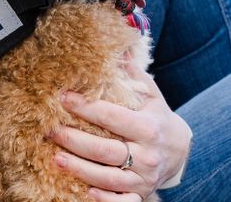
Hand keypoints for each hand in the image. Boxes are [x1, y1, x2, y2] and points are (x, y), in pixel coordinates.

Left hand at [47, 59, 191, 200]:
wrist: (180, 153)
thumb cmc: (156, 118)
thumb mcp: (150, 94)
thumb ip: (133, 72)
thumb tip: (118, 45)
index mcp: (148, 127)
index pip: (111, 116)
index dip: (86, 107)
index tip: (62, 98)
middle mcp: (147, 155)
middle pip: (105, 149)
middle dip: (74, 140)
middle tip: (50, 130)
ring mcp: (143, 178)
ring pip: (107, 176)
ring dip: (79, 168)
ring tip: (56, 157)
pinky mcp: (138, 193)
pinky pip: (122, 200)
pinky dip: (105, 198)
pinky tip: (85, 190)